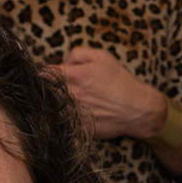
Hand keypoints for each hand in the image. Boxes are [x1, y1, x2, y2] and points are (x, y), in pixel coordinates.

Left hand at [53, 46, 173, 145]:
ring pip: (53, 109)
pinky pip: (65, 123)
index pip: (44, 74)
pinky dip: (67, 119)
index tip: (50, 76)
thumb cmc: (121, 82)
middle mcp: (71, 95)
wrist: (138, 110)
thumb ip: (77, 54)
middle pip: (46, 92)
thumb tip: (64, 62)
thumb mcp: (102, 56)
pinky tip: (78, 114)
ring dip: (57, 105)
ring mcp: (74, 113)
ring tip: (69, 102)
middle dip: (51, 90)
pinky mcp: (80, 128)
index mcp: (73, 76)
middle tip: (63, 89)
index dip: (45, 74)